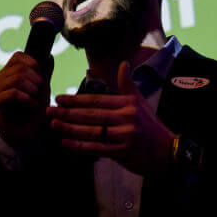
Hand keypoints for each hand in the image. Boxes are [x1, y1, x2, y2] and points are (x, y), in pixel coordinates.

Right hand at [0, 51, 52, 149]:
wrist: (28, 139)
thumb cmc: (34, 115)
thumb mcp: (41, 90)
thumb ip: (43, 74)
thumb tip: (49, 56)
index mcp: (3, 74)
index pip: (18, 57)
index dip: (35, 67)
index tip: (42, 82)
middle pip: (19, 69)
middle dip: (37, 82)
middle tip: (42, 96)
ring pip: (17, 79)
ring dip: (33, 92)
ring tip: (37, 103)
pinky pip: (13, 93)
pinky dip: (28, 100)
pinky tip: (32, 107)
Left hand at [46, 61, 175, 174]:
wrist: (168, 152)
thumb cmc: (150, 126)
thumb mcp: (141, 102)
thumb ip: (128, 84)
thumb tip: (123, 64)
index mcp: (128, 104)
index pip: (97, 100)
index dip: (76, 100)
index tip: (59, 98)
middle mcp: (126, 118)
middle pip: (91, 115)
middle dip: (67, 112)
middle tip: (49, 110)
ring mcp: (124, 136)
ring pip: (91, 131)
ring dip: (69, 128)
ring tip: (53, 124)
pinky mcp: (122, 152)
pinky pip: (96, 148)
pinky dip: (79, 146)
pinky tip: (65, 143)